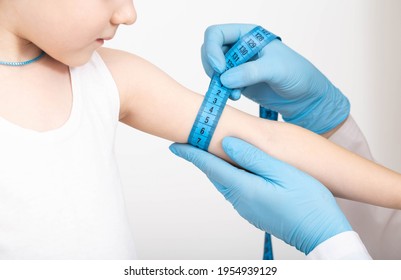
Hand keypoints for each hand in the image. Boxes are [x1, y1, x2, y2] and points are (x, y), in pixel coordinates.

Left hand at [169, 137, 351, 253]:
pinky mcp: (254, 212)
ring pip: (224, 182)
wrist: (322, 234)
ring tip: (211, 152)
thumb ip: (253, 157)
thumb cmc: (308, 203)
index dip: (191, 154)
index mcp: (244, 187)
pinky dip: (228, 176)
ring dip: (214, 167)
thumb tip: (226, 143)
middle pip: (214, 174)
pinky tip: (235, 169)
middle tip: (192, 142)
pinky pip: (234, 190)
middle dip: (200, 158)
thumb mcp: (282, 173)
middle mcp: (240, 200)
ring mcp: (246, 208)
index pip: (210, 166)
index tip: (175, 145)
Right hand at [201, 24, 349, 133]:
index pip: (216, 34)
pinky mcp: (238, 83)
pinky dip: (223, 91)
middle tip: (223, 81)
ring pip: (213, 70)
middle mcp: (240, 49)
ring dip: (217, 82)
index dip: (212, 49)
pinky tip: (235, 96)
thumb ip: (250, 72)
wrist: (305, 98)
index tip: (220, 68)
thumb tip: (224, 79)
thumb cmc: (297, 75)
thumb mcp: (276, 69)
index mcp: (248, 36)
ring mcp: (238, 67)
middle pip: (210, 51)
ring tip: (233, 92)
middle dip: (212, 67)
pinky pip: (220, 85)